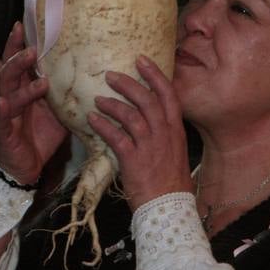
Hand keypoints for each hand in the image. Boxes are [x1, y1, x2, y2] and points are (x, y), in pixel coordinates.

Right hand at [0, 22, 67, 185]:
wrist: (30, 166)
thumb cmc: (42, 135)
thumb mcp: (60, 111)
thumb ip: (68, 93)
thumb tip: (93, 75)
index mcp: (24, 89)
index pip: (20, 62)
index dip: (18, 44)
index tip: (22, 24)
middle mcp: (12, 97)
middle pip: (10, 70)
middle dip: (18, 57)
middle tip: (32, 48)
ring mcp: (6, 114)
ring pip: (8, 92)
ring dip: (21, 81)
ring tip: (38, 76)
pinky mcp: (3, 133)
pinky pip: (0, 119)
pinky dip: (1, 110)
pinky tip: (2, 102)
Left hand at [89, 55, 192, 209]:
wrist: (169, 209)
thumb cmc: (170, 184)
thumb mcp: (174, 154)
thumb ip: (163, 136)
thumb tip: (148, 123)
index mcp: (176, 131)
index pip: (168, 95)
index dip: (154, 75)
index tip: (141, 60)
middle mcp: (165, 135)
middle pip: (148, 100)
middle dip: (129, 84)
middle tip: (111, 75)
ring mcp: (150, 147)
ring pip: (131, 115)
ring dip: (113, 104)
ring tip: (98, 99)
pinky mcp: (134, 160)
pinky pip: (117, 137)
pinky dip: (103, 126)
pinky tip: (92, 120)